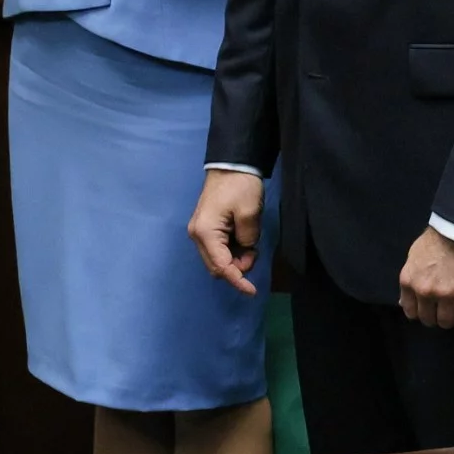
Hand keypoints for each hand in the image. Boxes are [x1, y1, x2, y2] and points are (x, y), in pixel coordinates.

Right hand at [187, 168, 264, 296]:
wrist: (231, 163)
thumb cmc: (239, 186)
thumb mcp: (249, 212)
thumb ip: (248, 238)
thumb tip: (246, 249)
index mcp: (206, 233)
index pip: (221, 267)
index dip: (238, 280)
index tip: (253, 291)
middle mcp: (198, 236)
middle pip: (217, 266)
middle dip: (237, 267)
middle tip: (255, 252)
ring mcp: (200, 232)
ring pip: (218, 259)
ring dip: (235, 258)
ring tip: (251, 243)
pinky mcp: (207, 227)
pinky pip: (219, 248)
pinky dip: (232, 250)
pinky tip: (244, 239)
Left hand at [398, 226, 453, 328]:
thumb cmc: (437, 239)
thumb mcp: (414, 257)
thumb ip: (409, 281)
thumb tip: (404, 302)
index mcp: (409, 282)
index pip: (411, 312)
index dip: (421, 311)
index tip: (430, 307)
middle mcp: (425, 292)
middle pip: (429, 319)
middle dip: (436, 315)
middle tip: (445, 307)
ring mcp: (447, 295)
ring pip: (447, 321)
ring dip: (452, 316)